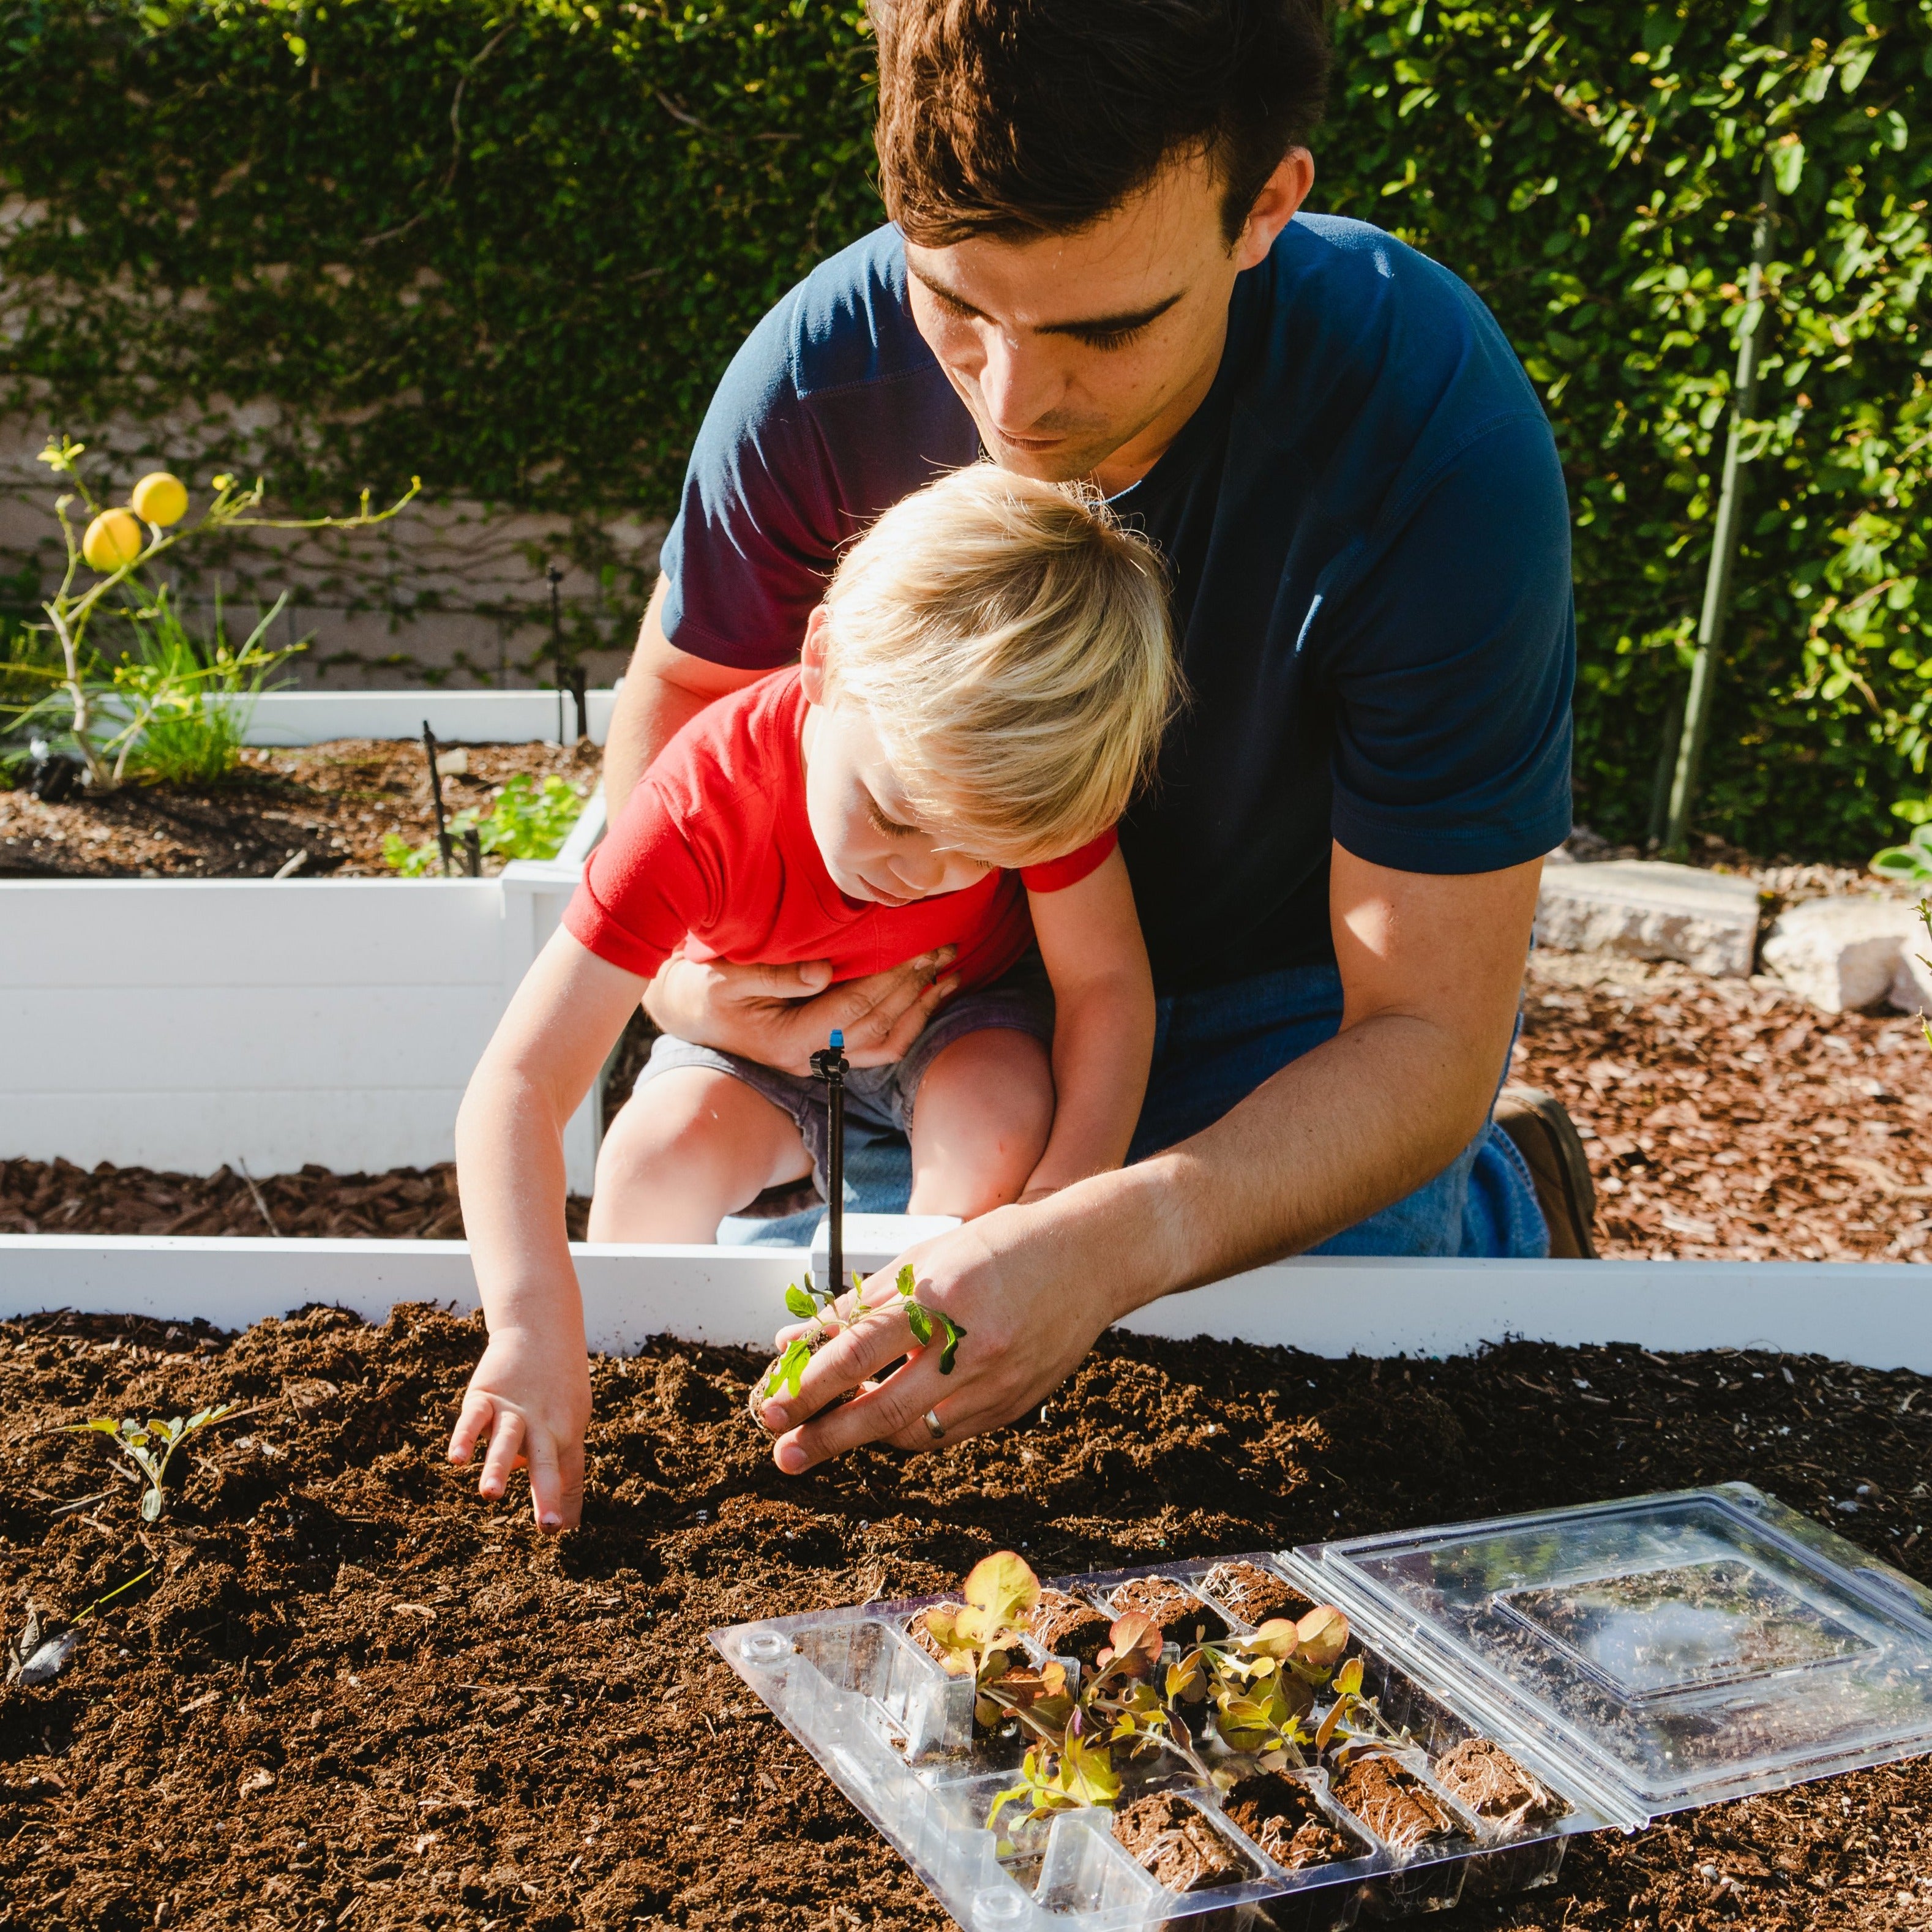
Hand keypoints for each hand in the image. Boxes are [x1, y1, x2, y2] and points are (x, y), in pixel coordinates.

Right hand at [447, 1327, 593, 1532]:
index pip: (568, 1474)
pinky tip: (456, 1459)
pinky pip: (474, 1419)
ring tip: (490, 1494)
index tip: (564, 1532)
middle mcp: (542, 1425)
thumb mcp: (570, 1423)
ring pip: (507, 1441)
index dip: (566, 1502)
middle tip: (547, 1524)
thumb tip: (568, 1522)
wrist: (540, 1331)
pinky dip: (465, 1437)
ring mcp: (513, 1410)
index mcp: (564, 1435)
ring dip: (499, 1467)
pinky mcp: (486, 1397)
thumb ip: (564, 1471)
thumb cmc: (558, 1387)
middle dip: (546, 1493)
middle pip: (545, 1462)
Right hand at [641, 948, 956, 1074]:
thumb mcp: (724, 977)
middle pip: (876, 1025)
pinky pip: (878, 1046)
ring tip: (951, 973)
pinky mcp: (826, 1053)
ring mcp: (820, 1060)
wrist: (686, 1012)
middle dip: (914, 986)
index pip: (852, 1009)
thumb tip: (823, 972)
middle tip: (944, 949)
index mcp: (787, 1041)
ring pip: (885, 1043)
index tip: (920, 947)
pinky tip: (929, 995)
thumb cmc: (700, 989)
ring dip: (921, 1008)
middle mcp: (810, 1059)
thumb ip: (774, 976)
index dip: (890, 978)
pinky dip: (908, 1021)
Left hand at [753, 1203, 1134, 1469]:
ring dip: (864, 1435)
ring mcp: (997, 1382)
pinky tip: (886, 1416)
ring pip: (913, 1432)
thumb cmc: (1003, 1245)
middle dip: (825, 1436)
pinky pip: (946, 1433)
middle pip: (882, 1409)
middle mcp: (972, 1345)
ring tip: (832, 1427)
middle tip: (783, 1453)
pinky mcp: (1013, 1406)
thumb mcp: (928, 1255)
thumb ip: (862, 1301)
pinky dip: (909, 1430)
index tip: (772, 1406)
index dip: (810, 1383)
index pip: (861, 1351)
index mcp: (944, 1296)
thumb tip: (795, 1338)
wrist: (1094, 1258)